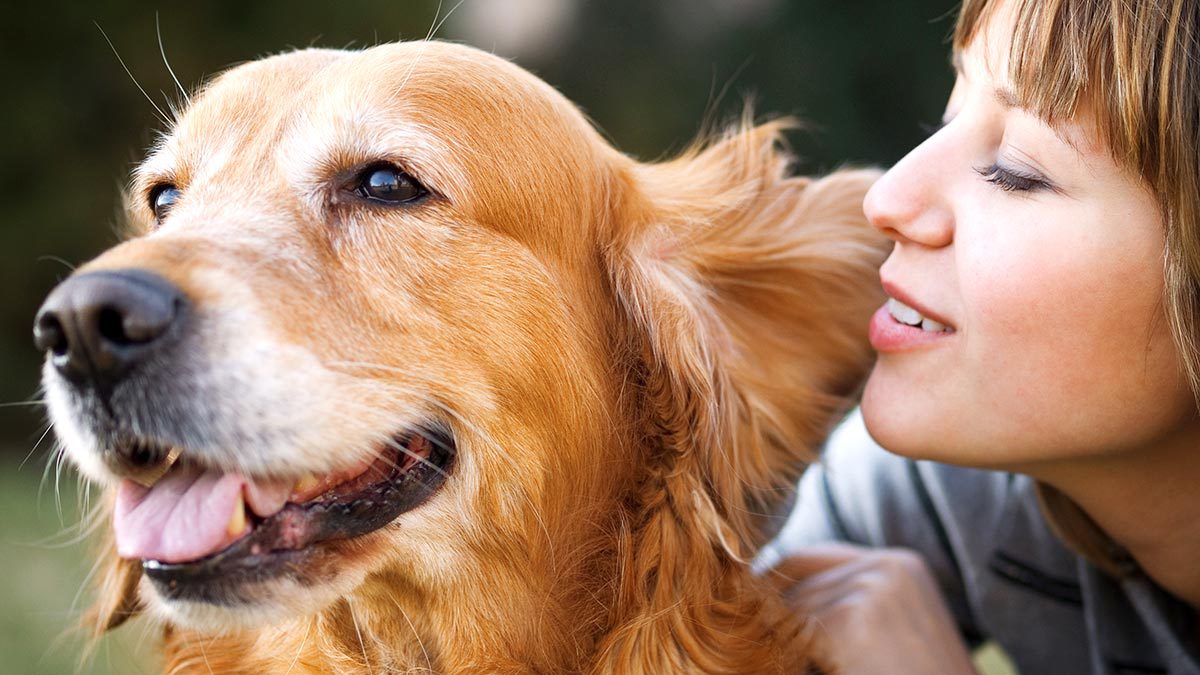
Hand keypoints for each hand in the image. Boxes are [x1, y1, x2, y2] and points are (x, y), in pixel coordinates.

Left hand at [767, 543, 977, 674]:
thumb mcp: (892, 631)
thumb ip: (847, 602)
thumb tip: (767, 593)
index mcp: (901, 566)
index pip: (810, 558)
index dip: (777, 585)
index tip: (752, 610)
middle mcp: (888, 566)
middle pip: (794, 578)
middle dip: (776, 613)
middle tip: (762, 637)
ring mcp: (873, 588)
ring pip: (788, 607)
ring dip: (782, 639)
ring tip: (808, 663)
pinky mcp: (854, 619)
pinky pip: (794, 633)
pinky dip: (792, 657)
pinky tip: (815, 670)